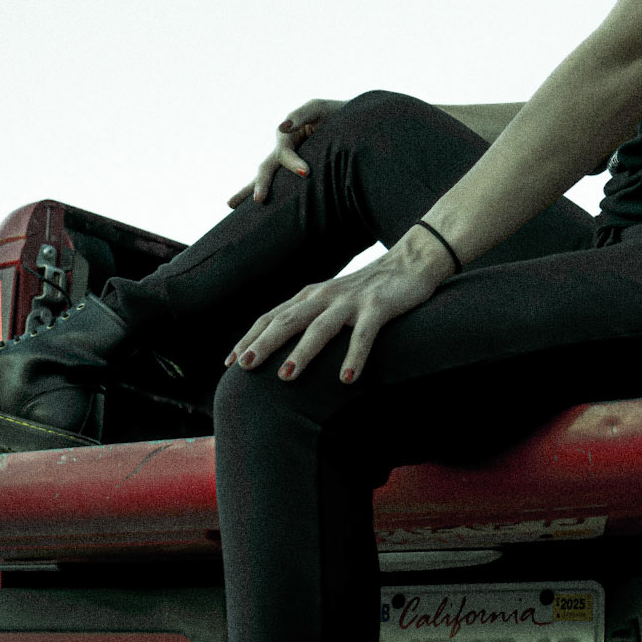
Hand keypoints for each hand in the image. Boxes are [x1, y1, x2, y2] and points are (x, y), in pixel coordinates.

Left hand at [225, 226, 455, 383]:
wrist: (410, 262)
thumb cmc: (368, 289)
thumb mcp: (332, 300)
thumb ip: (309, 316)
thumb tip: (282, 344)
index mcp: (310, 295)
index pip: (271, 317)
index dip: (250, 338)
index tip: (230, 363)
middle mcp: (324, 296)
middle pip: (287, 320)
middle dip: (263, 344)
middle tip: (244, 368)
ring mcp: (350, 301)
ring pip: (320, 327)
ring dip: (302, 352)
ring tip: (286, 377)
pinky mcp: (378, 307)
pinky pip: (363, 334)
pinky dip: (354, 356)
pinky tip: (347, 379)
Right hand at [227, 98, 344, 207]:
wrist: (350, 125)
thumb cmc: (334, 114)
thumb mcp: (318, 109)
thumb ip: (302, 114)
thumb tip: (283, 127)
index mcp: (287, 138)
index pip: (284, 154)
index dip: (293, 163)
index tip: (305, 172)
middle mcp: (283, 152)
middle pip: (266, 168)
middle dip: (260, 184)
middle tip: (258, 200)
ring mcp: (288, 163)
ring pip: (266, 177)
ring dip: (252, 190)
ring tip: (230, 204)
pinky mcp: (297, 173)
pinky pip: (281, 187)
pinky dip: (270, 197)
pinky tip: (254, 210)